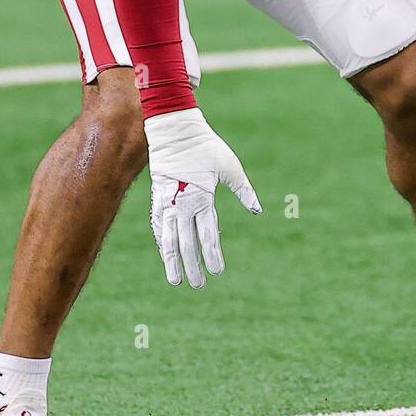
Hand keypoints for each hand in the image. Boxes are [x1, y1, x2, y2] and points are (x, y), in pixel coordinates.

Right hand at [144, 108, 260, 286]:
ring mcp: (167, 202)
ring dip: (171, 260)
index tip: (217, 271)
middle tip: (198, 285)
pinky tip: (164, 251)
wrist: (174, 129)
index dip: (212, 254)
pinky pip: (158, 224)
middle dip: (192, 265)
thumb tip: (257, 210)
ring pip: (168, 238)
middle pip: (186, 243)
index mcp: (202, 198)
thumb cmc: (205, 146)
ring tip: (175, 280)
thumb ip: (243, 190)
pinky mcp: (157, 197)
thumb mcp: (230, 166)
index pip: (208, 234)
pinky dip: (161, 240)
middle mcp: (182, 204)